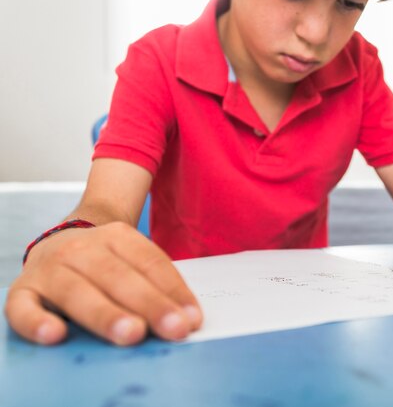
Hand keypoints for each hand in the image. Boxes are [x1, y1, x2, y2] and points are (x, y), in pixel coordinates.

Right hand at [4, 222, 202, 345]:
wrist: (59, 239)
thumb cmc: (105, 261)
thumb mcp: (131, 259)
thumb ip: (154, 284)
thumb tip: (185, 319)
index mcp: (117, 236)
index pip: (151, 262)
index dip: (173, 290)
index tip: (192, 318)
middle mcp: (82, 248)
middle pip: (119, 277)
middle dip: (149, 304)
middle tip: (172, 328)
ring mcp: (50, 268)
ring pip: (78, 291)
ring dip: (107, 314)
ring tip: (132, 334)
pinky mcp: (23, 290)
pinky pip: (23, 307)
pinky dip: (36, 322)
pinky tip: (55, 335)